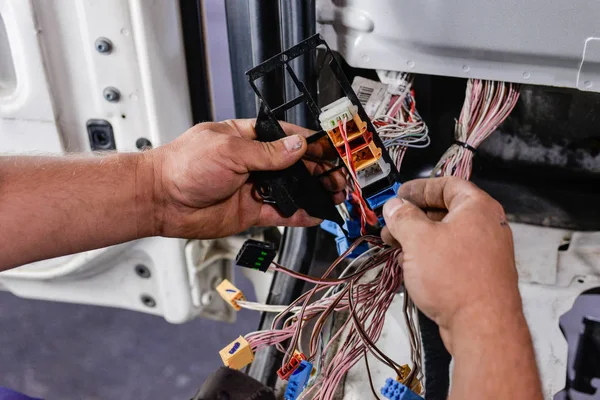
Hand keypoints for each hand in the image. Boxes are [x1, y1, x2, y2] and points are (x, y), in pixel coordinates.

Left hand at [146, 119, 344, 238]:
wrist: (161, 200)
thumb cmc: (183, 165)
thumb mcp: (230, 151)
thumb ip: (268, 153)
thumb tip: (297, 147)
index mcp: (248, 138)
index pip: (287, 137)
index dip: (311, 144)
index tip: (331, 149)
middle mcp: (253, 162)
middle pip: (295, 165)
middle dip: (319, 170)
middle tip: (338, 177)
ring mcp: (253, 187)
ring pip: (292, 190)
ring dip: (313, 192)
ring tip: (333, 196)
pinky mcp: (250, 212)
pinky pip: (281, 213)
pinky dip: (299, 215)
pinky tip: (314, 214)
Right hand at [381, 177, 521, 348]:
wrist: (482, 326)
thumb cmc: (456, 277)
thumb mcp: (418, 239)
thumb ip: (403, 217)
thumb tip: (394, 206)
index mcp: (478, 207)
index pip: (448, 184)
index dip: (420, 188)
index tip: (400, 195)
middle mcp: (486, 226)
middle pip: (445, 211)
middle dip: (413, 218)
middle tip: (392, 225)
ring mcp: (485, 252)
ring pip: (446, 236)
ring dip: (418, 239)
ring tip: (395, 249)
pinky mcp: (480, 275)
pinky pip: (451, 257)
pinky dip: (430, 257)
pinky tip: (410, 267)